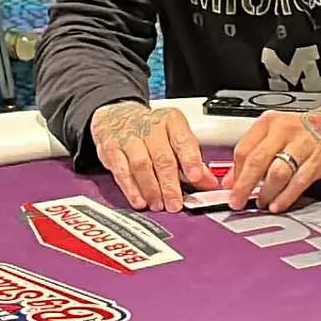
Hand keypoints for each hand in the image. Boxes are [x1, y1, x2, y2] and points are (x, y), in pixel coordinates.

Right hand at [89, 101, 217, 211]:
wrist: (117, 116)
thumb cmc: (151, 130)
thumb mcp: (175, 137)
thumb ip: (192, 160)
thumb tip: (208, 182)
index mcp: (171, 121)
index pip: (183, 139)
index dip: (190, 159)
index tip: (195, 178)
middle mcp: (150, 126)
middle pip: (162, 157)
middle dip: (170, 184)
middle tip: (175, 203)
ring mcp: (129, 137)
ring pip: (141, 165)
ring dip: (151, 189)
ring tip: (159, 205)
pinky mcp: (111, 149)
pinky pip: (122, 171)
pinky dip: (131, 189)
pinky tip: (140, 201)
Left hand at [224, 101, 320, 212]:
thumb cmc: (308, 130)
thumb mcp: (277, 135)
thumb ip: (254, 155)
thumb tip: (232, 180)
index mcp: (270, 122)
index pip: (244, 149)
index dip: (235, 173)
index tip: (230, 189)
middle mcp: (285, 130)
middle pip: (256, 161)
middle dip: (244, 186)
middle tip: (237, 202)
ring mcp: (303, 144)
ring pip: (276, 172)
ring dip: (266, 192)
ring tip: (262, 203)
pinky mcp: (319, 159)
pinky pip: (298, 181)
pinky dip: (286, 196)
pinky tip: (278, 204)